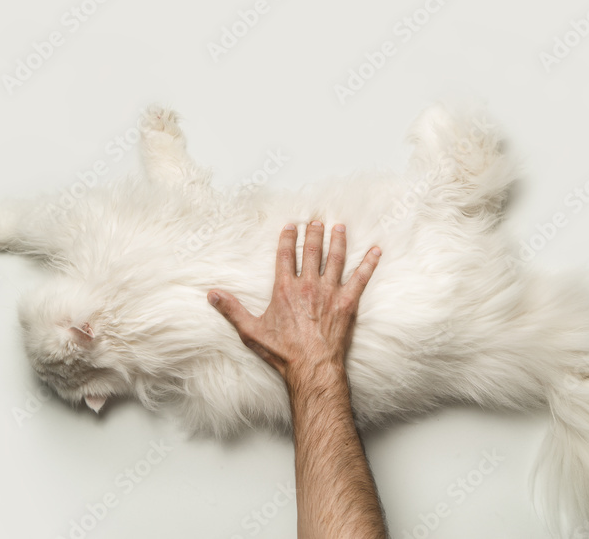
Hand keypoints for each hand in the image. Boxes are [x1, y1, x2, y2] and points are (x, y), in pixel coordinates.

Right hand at [207, 221, 380, 385]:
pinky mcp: (348, 302)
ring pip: (336, 259)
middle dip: (315, 233)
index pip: (286, 255)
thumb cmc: (282, 352)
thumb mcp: (251, 331)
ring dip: (338, 241)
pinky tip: (376, 251)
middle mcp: (308, 285)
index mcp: (285, 289)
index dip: (288, 238)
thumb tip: (212, 294)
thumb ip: (232, 309)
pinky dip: (369, 263)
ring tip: (340, 227)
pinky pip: (361, 278)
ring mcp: (330, 292)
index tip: (291, 226)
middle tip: (317, 221)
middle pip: (313, 251)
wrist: (311, 368)